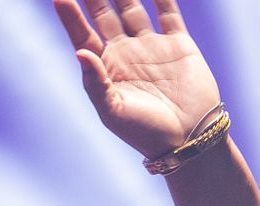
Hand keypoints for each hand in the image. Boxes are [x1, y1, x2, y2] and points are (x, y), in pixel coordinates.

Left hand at [53, 0, 221, 158]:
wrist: (188, 139)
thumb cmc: (144, 133)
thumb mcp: (113, 112)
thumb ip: (94, 83)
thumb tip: (80, 51)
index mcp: (105, 69)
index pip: (82, 34)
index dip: (70, 15)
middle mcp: (125, 53)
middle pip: (104, 13)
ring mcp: (151, 46)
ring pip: (132, 6)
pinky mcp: (178, 44)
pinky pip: (168, 11)